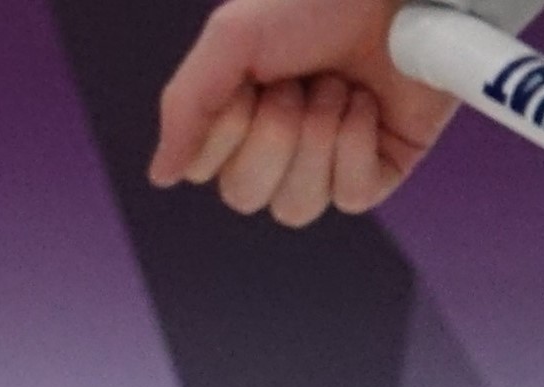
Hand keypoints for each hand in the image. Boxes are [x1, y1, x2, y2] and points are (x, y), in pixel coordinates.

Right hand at [149, 0, 459, 221]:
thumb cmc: (317, 2)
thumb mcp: (231, 39)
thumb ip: (184, 107)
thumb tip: (161, 177)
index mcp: (237, 114)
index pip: (201, 170)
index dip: (224, 132)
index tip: (251, 82)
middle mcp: (280, 144)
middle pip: (246, 197)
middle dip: (274, 135)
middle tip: (300, 84)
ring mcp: (331, 160)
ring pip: (295, 208)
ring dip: (316, 141)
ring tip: (337, 90)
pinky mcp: (382, 166)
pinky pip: (351, 198)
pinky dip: (355, 149)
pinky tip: (367, 106)